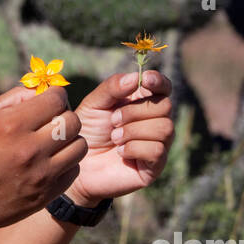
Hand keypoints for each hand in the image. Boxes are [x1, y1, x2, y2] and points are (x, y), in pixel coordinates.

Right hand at [0, 84, 87, 235]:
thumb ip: (13, 99)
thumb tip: (41, 88)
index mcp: (10, 126)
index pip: (56, 99)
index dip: (55, 95)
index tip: (47, 100)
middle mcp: (29, 150)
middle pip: (72, 121)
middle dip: (64, 115)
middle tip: (51, 120)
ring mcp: (40, 175)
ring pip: (80, 146)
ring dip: (70, 139)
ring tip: (53, 141)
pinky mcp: (45, 195)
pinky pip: (74, 170)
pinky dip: (66, 162)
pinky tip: (49, 160)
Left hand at [65, 69, 173, 205]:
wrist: (78, 163)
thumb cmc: (88, 131)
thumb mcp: (94, 104)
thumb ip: (112, 87)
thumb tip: (136, 77)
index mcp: (143, 103)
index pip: (164, 87)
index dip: (158, 81)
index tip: (145, 79)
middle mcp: (156, 122)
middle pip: (165, 106)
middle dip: (135, 111)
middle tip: (113, 121)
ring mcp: (158, 144)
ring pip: (164, 128)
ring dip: (133, 131)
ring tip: (114, 137)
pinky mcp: (155, 166)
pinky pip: (157, 150)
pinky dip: (134, 148)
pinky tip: (120, 152)